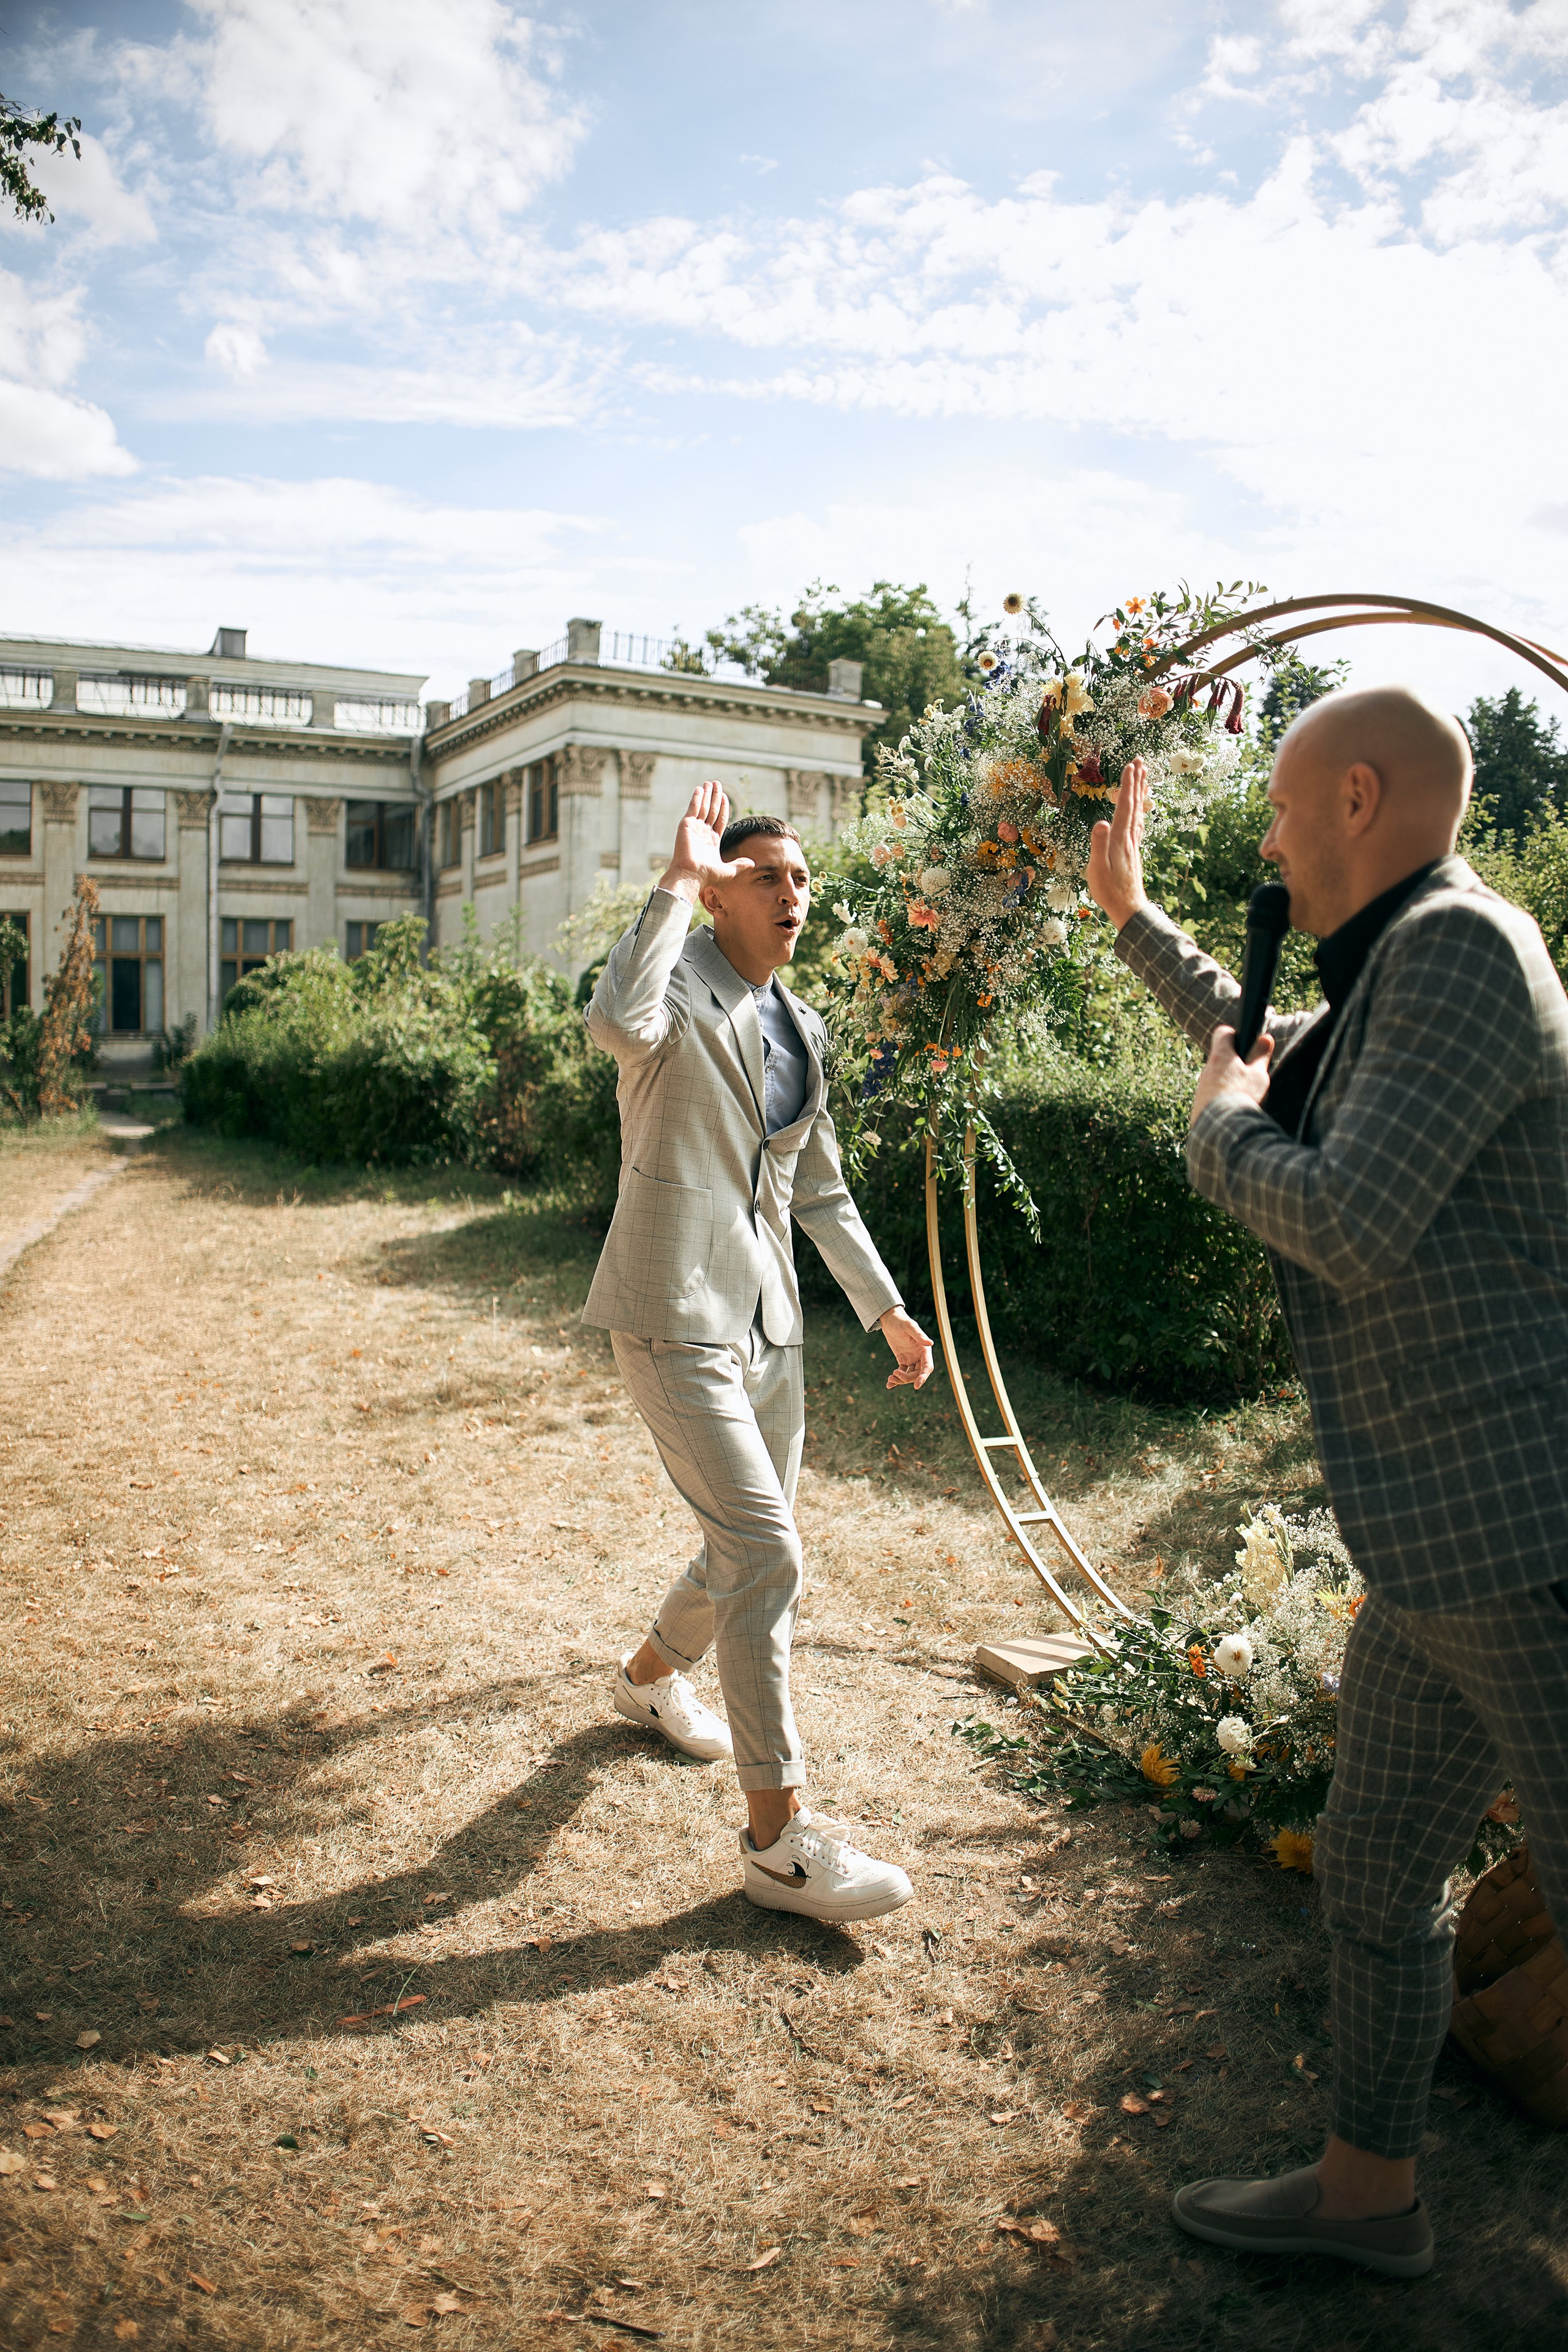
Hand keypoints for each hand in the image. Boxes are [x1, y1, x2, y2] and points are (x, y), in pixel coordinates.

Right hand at [659, 781, 754, 904]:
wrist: (692, 875)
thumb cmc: (708, 875)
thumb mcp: (728, 870)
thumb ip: (740, 864)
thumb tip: (753, 863)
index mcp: (713, 840)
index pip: (720, 819)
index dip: (723, 807)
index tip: (725, 797)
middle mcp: (703, 832)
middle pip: (712, 810)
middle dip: (715, 797)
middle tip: (718, 784)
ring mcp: (695, 828)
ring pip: (703, 807)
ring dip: (707, 794)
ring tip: (711, 783)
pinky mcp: (686, 825)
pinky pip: (693, 808)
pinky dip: (697, 798)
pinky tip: (701, 789)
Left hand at [879, 1306, 933, 1389]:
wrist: (890, 1320)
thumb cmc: (901, 1321)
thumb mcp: (909, 1326)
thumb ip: (919, 1335)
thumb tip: (930, 1343)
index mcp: (925, 1350)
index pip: (927, 1367)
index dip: (923, 1377)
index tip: (917, 1386)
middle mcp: (920, 1356)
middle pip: (918, 1374)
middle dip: (907, 1378)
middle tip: (894, 1374)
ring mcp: (912, 1359)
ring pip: (910, 1375)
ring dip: (901, 1380)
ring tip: (890, 1379)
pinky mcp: (903, 1360)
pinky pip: (902, 1372)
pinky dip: (896, 1379)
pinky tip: (889, 1385)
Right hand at [1086, 759, 1151, 930]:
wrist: (1128, 908)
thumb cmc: (1109, 890)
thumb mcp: (1098, 869)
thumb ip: (1099, 845)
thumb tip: (1102, 822)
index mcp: (1120, 839)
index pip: (1125, 806)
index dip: (1127, 785)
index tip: (1130, 765)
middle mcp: (1129, 838)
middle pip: (1135, 805)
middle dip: (1136, 782)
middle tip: (1140, 761)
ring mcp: (1133, 844)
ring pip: (1138, 812)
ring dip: (1140, 793)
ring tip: (1143, 777)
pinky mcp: (1132, 851)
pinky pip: (1138, 824)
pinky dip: (1139, 811)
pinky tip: (1140, 810)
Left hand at [1190, 1024, 1273, 1127]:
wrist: (1221, 1130)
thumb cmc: (1242, 1097)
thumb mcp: (1258, 1075)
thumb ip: (1261, 1056)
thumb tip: (1265, 1038)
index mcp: (1221, 1057)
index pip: (1223, 1033)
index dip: (1235, 1035)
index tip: (1244, 1044)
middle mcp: (1206, 1070)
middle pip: (1221, 1059)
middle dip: (1235, 1064)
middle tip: (1249, 1075)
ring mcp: (1201, 1088)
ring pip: (1217, 1079)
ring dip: (1229, 1083)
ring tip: (1243, 1097)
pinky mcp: (1199, 1105)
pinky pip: (1212, 1097)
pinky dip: (1222, 1099)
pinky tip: (1233, 1110)